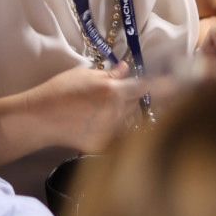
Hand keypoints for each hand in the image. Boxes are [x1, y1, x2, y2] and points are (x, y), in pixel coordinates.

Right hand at [31, 63, 152, 153]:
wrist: (39, 120)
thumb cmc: (58, 91)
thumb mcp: (83, 74)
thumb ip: (108, 74)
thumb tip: (126, 69)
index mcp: (112, 91)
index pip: (146, 87)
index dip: (164, 85)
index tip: (176, 84)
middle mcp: (116, 112)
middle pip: (138, 104)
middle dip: (136, 97)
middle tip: (121, 93)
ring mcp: (110, 132)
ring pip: (130, 120)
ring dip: (125, 113)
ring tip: (102, 108)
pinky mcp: (103, 146)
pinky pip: (118, 135)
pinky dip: (114, 129)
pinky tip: (96, 123)